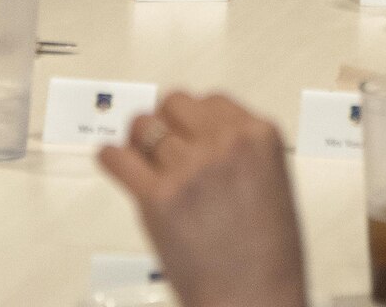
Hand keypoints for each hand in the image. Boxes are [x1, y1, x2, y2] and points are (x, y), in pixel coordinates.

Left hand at [97, 93, 306, 306]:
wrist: (253, 301)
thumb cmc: (268, 259)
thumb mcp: (274, 185)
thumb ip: (241, 153)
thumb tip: (203, 135)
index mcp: (259, 137)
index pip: (213, 98)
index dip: (197, 117)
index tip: (189, 129)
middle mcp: (224, 145)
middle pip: (174, 102)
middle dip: (167, 123)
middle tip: (163, 145)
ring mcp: (189, 169)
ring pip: (143, 125)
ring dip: (139, 141)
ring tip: (143, 160)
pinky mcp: (156, 196)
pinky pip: (116, 157)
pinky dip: (112, 160)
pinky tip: (117, 165)